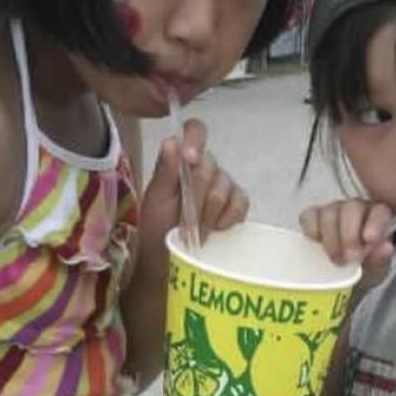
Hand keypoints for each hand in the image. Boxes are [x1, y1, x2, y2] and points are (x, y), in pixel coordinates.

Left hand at [141, 117, 248, 250]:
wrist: (169, 264)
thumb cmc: (157, 230)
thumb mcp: (155, 201)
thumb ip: (165, 172)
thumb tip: (172, 141)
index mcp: (181, 159)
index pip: (195, 130)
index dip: (196, 138)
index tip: (189, 159)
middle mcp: (205, 167)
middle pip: (208, 166)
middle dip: (194, 196)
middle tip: (183, 221)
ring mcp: (223, 185)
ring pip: (223, 186)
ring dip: (207, 212)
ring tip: (196, 232)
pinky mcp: (237, 205)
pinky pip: (240, 202)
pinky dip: (228, 217)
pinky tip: (217, 229)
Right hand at [300, 199, 395, 288]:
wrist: (342, 281)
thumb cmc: (363, 271)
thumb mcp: (375, 272)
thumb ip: (380, 259)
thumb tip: (385, 247)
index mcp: (378, 217)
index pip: (379, 211)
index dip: (375, 223)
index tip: (370, 240)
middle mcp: (356, 209)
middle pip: (352, 208)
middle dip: (349, 234)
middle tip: (349, 258)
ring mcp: (333, 211)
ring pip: (330, 212)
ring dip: (331, 236)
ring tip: (335, 259)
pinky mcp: (313, 217)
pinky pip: (309, 216)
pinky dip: (311, 229)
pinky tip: (316, 243)